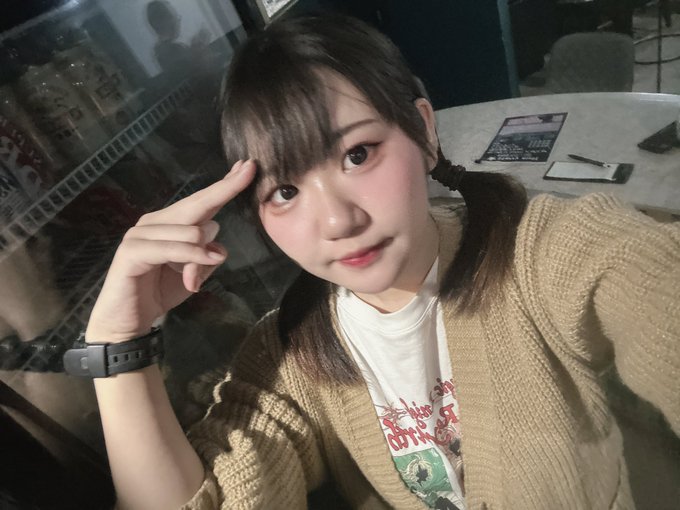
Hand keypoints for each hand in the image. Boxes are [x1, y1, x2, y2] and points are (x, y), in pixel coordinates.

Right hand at [85, 160, 255, 342]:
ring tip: (192, 279)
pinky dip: (191, 256)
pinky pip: (173, 248)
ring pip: (191, 230)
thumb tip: (218, 247)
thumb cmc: (159, 291)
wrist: (127, 320)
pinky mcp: (132, 251)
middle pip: (197, 204)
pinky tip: (202, 265)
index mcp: (170, 223)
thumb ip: (208, 257)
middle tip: (248, 170)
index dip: (224, 185)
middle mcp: (154, 222)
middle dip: (224, 189)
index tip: (246, 167)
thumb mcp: (194, 274)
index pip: (201, 201)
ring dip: (201, 256)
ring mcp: (140, 234)